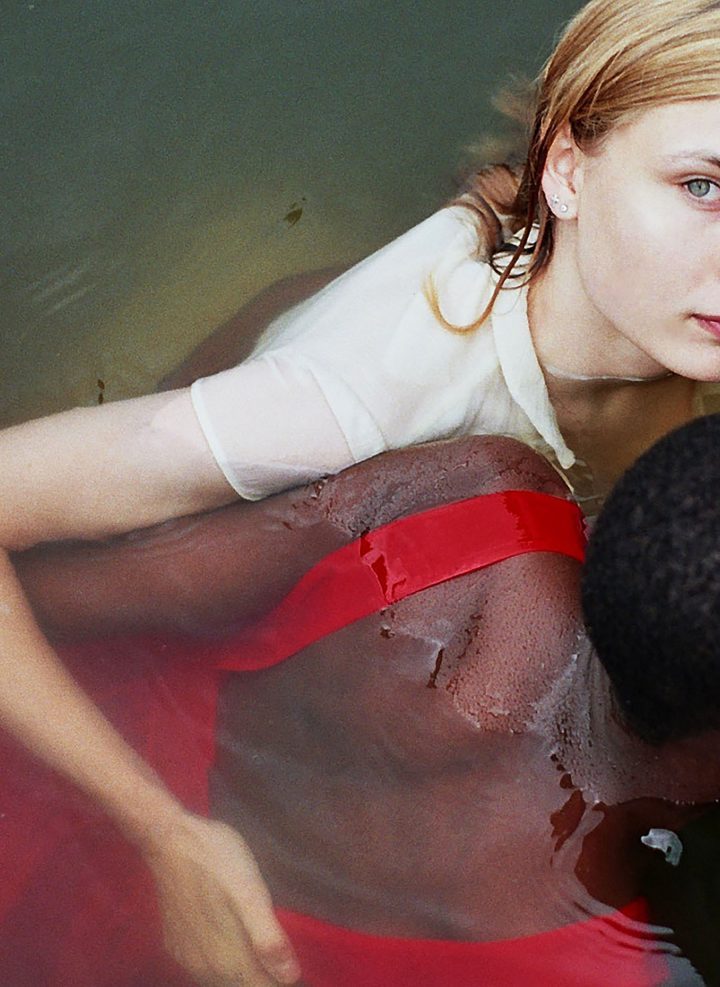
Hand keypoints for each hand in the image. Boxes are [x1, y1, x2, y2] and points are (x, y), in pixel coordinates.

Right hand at [143, 812, 300, 985]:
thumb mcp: (251, 892)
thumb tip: (291, 978)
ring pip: (223, 980)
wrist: (169, 839)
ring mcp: (187, 956)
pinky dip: (224, 964)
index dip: (282, 978)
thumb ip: (268, 938)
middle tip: (283, 954)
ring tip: (264, 950)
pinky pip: (204, 968)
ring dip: (245, 971)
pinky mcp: (175, 943)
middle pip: (243, 985)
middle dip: (265, 975)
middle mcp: (204, 967)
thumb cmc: (216, 860)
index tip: (293, 963)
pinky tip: (232, 944)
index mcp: (228, 959)